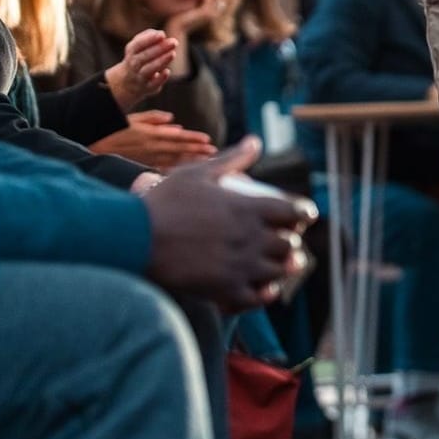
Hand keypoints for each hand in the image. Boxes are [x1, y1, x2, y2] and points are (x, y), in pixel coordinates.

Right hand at [90, 110, 216, 168]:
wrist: (96, 147)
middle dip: (198, 151)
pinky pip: (165, 168)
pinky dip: (178, 169)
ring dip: (192, 161)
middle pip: (180, 149)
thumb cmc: (115, 129)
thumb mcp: (133, 118)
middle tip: (214, 152)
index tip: (208, 139)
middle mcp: (151, 147)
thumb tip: (173, 120)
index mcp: (150, 134)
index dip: (193, 138)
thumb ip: (153, 118)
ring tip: (208, 161)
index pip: (177, 136)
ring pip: (175, 160)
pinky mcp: (144, 166)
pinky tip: (189, 171)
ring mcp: (149, 158)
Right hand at [104, 30, 176, 108]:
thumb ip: (149, 36)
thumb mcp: (138, 45)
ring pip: (149, 69)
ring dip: (161, 61)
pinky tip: (167, 71)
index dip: (149, 39)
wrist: (128, 82)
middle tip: (174, 42)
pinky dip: (160, 79)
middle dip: (160, 48)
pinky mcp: (148, 87)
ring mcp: (140, 77)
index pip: (138, 44)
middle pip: (145, 56)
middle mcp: (134, 64)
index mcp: (131, 51)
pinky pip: (153, 84)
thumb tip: (162, 34)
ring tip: (173, 53)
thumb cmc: (138, 57)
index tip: (162, 34)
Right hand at [142, 137, 319, 310]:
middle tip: (284, 241)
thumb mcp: (197, 173)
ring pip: (279, 271)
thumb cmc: (164, 202)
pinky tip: (263, 287)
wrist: (135, 237)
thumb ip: (232, 159)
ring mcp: (240, 266)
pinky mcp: (226, 290)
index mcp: (247, 208)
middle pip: (289, 244)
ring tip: (276, 264)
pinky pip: (260, 298)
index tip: (302, 216)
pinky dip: (266, 293)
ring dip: (281, 267)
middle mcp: (250, 238)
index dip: (303, 214)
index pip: (295, 212)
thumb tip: (255, 141)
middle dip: (290, 242)